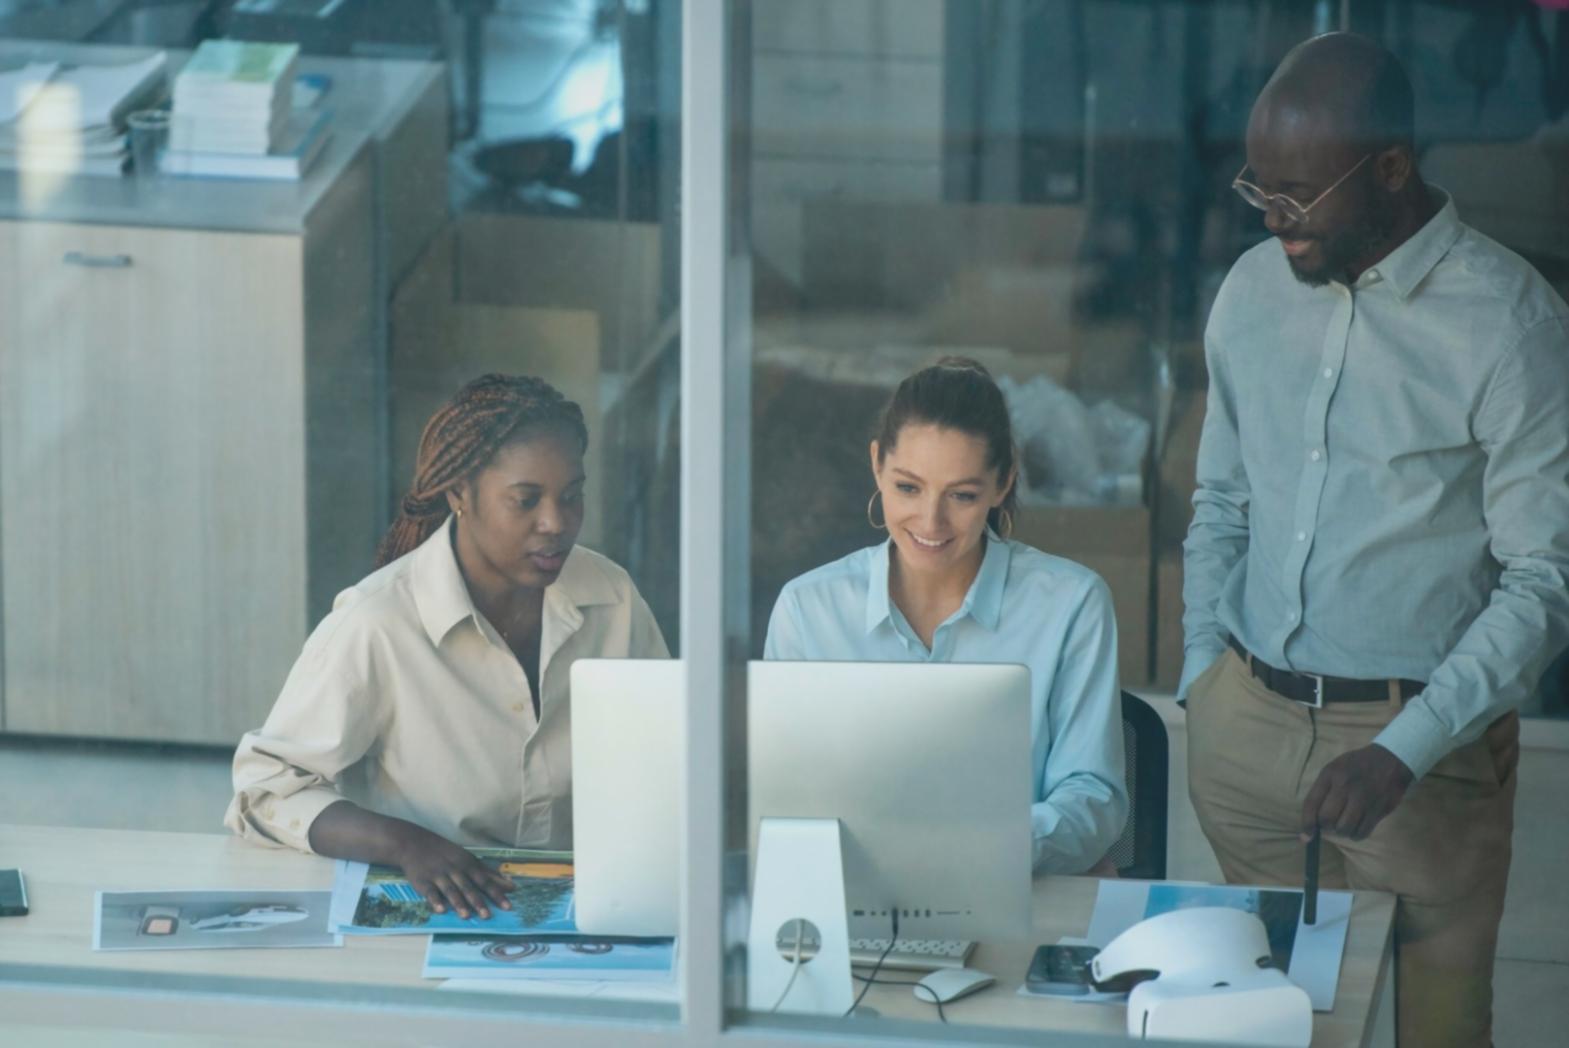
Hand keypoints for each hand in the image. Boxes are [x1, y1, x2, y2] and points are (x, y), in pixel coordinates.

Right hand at [390, 824, 513, 919]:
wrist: (415, 843)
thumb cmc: (447, 853)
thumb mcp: (469, 859)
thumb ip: (488, 873)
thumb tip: (510, 885)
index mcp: (468, 864)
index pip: (485, 881)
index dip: (496, 893)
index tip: (508, 906)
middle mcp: (455, 870)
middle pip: (468, 887)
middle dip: (478, 901)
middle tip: (488, 916)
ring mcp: (439, 875)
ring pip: (451, 890)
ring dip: (458, 903)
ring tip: (466, 916)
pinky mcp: (423, 881)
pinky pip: (430, 892)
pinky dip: (435, 901)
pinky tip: (441, 910)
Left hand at [1299, 744, 1413, 841]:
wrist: (1390, 759)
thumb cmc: (1356, 766)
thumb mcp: (1334, 768)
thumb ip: (1322, 791)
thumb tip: (1311, 820)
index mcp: (1330, 774)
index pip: (1311, 803)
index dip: (1306, 822)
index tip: (1307, 835)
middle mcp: (1345, 785)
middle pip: (1327, 818)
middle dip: (1326, 826)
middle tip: (1331, 823)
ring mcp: (1363, 798)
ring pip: (1344, 828)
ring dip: (1342, 831)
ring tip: (1345, 824)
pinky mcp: (1379, 808)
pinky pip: (1362, 832)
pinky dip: (1357, 835)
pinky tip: (1357, 827)